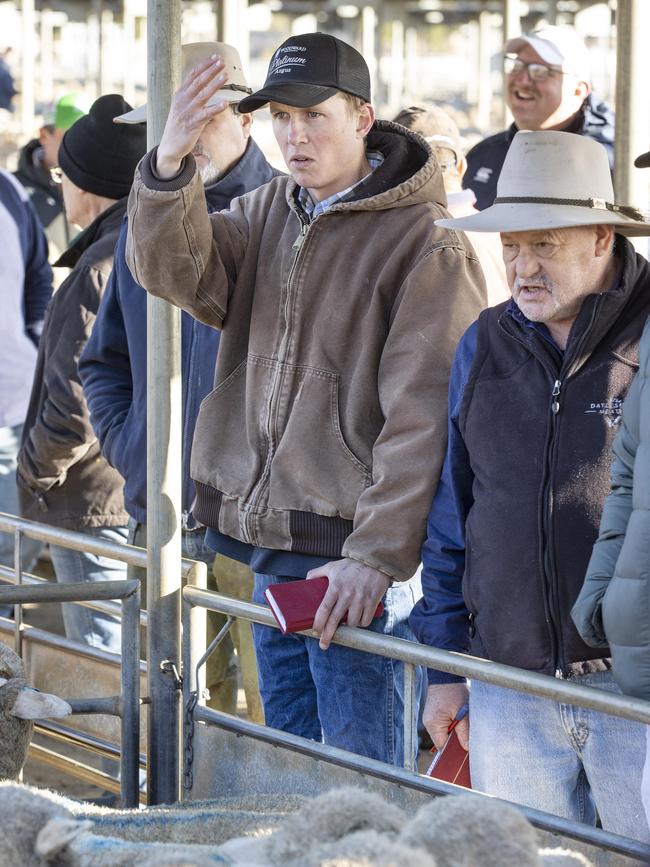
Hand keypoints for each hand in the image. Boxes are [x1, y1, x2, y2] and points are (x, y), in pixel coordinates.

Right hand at [156, 54, 229, 177]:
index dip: (204, 65)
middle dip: (211, 70)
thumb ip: (190, 95)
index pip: (192, 75)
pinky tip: (225, 103)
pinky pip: (206, 114)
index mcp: (180, 94)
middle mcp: (182, 100)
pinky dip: (216, 108)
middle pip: (198, 81)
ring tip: (225, 75)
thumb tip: (202, 85)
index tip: (215, 57)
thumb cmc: (178, 126)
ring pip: (203, 94)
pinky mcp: (193, 124)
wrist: (170, 146)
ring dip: (215, 84)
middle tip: (222, 62)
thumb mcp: (181, 107)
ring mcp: (187, 112)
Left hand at [308, 558, 390, 650]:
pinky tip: (359, 620)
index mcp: (335, 587)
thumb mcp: (332, 566)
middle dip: (328, 635)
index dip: (319, 622)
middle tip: (323, 644)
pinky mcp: (373, 601)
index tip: (315, 631)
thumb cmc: (352, 565)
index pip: (324, 609)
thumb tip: (306, 580)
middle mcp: (347, 595)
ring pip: (352, 623)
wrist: (374, 560)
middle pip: (335, 620)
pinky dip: (362, 623)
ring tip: (346, 623)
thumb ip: (318, 572)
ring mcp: (361, 599)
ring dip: (348, 627)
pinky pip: (366, 621)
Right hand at [423, 682, 468, 750]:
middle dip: (455, 744)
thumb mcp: (463, 713)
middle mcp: (429, 723)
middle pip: (442, 742)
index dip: (454, 753)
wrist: (446, 675)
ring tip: (464, 730)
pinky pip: (443, 727)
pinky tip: (459, 724)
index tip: (466, 756)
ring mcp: (430, 719)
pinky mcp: (434, 715)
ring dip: (454, 735)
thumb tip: (468, 749)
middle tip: (468, 744)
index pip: (443, 748)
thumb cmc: (454, 691)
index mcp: (433, 724)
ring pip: (443, 735)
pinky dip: (451, 728)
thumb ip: (465, 733)